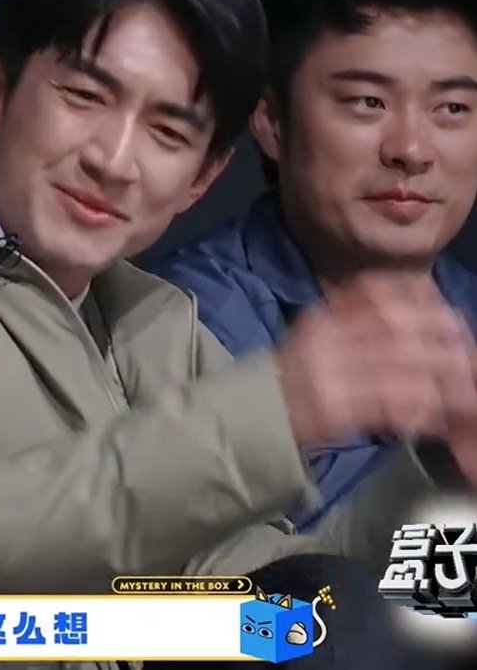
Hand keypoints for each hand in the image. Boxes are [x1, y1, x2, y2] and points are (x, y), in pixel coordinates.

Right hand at [276, 272, 476, 449]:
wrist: (257, 412)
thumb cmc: (294, 372)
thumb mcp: (317, 333)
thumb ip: (355, 315)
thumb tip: (413, 300)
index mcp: (321, 319)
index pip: (373, 297)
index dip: (417, 301)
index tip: (446, 308)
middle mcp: (325, 342)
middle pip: (394, 332)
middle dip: (437, 341)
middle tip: (466, 350)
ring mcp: (328, 377)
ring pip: (397, 370)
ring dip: (437, 380)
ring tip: (465, 389)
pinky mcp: (334, 412)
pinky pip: (386, 408)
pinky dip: (416, 411)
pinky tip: (438, 417)